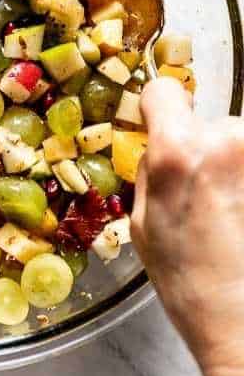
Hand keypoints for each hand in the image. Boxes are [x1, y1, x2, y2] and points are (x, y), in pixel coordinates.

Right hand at [133, 77, 243, 375]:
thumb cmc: (191, 284)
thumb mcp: (142, 224)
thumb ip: (151, 171)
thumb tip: (160, 144)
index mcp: (177, 152)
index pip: (165, 91)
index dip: (161, 109)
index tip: (164, 125)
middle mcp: (229, 142)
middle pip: (213, 123)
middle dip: (208, 151)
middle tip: (208, 200)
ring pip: (241, 144)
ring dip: (237, 170)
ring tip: (234, 215)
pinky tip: (239, 217)